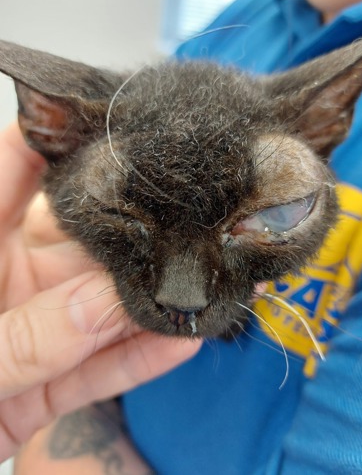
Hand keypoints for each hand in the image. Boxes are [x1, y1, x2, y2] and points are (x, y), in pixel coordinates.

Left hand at [0, 124, 200, 460]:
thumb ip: (31, 336)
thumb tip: (106, 305)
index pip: (11, 170)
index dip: (54, 137)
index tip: (108, 116)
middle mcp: (8, 280)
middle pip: (80, 240)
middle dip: (133, 228)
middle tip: (188, 211)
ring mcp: (35, 332)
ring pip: (102, 307)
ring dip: (150, 299)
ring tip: (203, 278)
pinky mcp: (50, 384)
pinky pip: (101, 369)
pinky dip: (141, 358)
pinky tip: (182, 340)